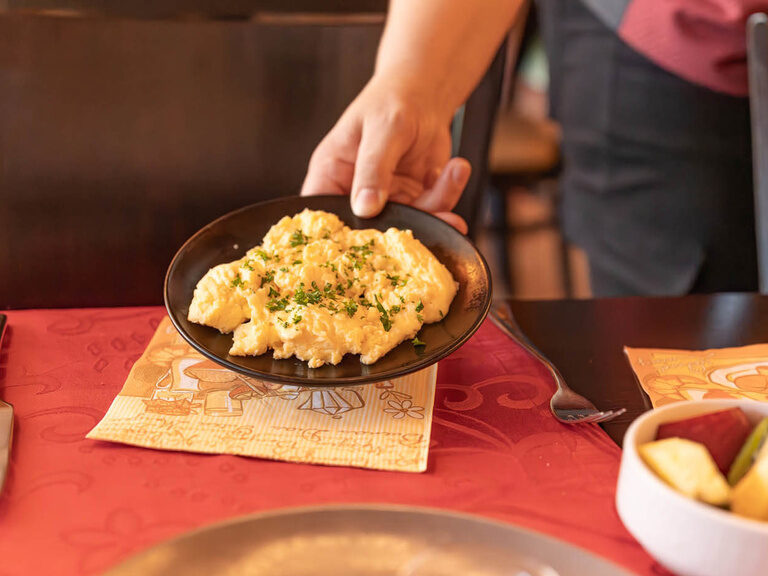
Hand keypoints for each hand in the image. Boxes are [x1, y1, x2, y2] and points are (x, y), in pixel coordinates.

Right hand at [300, 76, 471, 233]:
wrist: (426, 94)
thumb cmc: (392, 100)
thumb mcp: (383, 130)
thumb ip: (373, 168)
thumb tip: (365, 207)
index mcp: (331, 176)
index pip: (323, 217)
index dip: (338, 239)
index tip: (364, 248)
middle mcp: (355, 194)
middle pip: (370, 231)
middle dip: (403, 229)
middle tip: (433, 220)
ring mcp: (386, 201)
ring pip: (407, 225)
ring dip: (436, 209)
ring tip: (452, 175)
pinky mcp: (413, 201)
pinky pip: (431, 211)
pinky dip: (447, 194)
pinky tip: (456, 169)